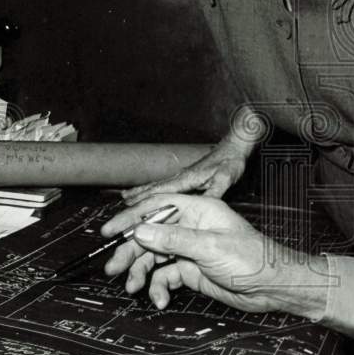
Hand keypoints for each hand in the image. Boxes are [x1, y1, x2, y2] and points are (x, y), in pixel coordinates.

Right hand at [102, 193, 327, 317]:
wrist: (272, 287)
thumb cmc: (252, 259)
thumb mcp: (211, 247)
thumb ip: (174, 240)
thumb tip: (141, 231)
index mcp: (197, 211)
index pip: (156, 207)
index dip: (131, 218)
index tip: (109, 232)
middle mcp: (190, 227)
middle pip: (150, 235)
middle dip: (130, 251)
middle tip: (113, 268)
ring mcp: (190, 249)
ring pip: (155, 257)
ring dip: (141, 272)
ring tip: (133, 287)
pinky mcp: (191, 270)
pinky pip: (166, 276)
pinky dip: (159, 287)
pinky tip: (160, 299)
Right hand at [121, 134, 253, 206]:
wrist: (234, 146)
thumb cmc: (230, 160)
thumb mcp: (226, 176)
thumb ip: (215, 189)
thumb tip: (206, 202)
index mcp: (188, 179)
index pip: (161, 191)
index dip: (144, 200)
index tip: (128, 207)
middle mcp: (181, 177)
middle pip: (153, 189)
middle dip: (136, 198)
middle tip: (119, 206)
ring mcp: (182, 176)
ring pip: (156, 186)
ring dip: (140, 193)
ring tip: (125, 198)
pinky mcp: (186, 177)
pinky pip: (164, 186)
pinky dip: (152, 190)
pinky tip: (148, 193)